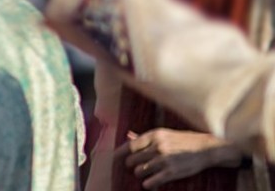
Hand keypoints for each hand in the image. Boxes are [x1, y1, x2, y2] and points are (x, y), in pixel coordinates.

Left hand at [120, 129, 242, 187]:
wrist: (206, 148)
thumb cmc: (183, 140)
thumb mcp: (163, 134)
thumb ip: (145, 137)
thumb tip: (127, 135)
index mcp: (154, 135)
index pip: (129, 146)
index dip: (119, 154)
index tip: (113, 159)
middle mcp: (157, 146)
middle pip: (131, 160)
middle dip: (131, 166)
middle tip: (136, 168)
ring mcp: (164, 160)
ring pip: (139, 171)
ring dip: (140, 175)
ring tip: (145, 175)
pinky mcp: (171, 172)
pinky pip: (151, 181)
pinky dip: (148, 184)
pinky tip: (149, 184)